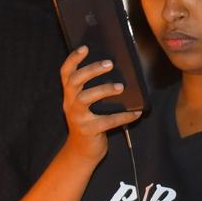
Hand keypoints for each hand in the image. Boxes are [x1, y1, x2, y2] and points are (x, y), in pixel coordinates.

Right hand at [60, 46, 142, 164]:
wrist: (81, 152)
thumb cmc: (88, 123)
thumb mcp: (85, 106)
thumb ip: (91, 90)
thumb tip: (117, 73)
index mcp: (69, 95)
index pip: (65, 73)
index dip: (73, 59)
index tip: (85, 48)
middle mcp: (69, 104)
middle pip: (74, 82)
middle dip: (91, 70)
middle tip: (109, 64)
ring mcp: (77, 118)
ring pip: (85, 98)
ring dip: (103, 90)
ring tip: (120, 87)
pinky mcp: (89, 130)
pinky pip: (107, 121)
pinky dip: (123, 117)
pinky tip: (136, 113)